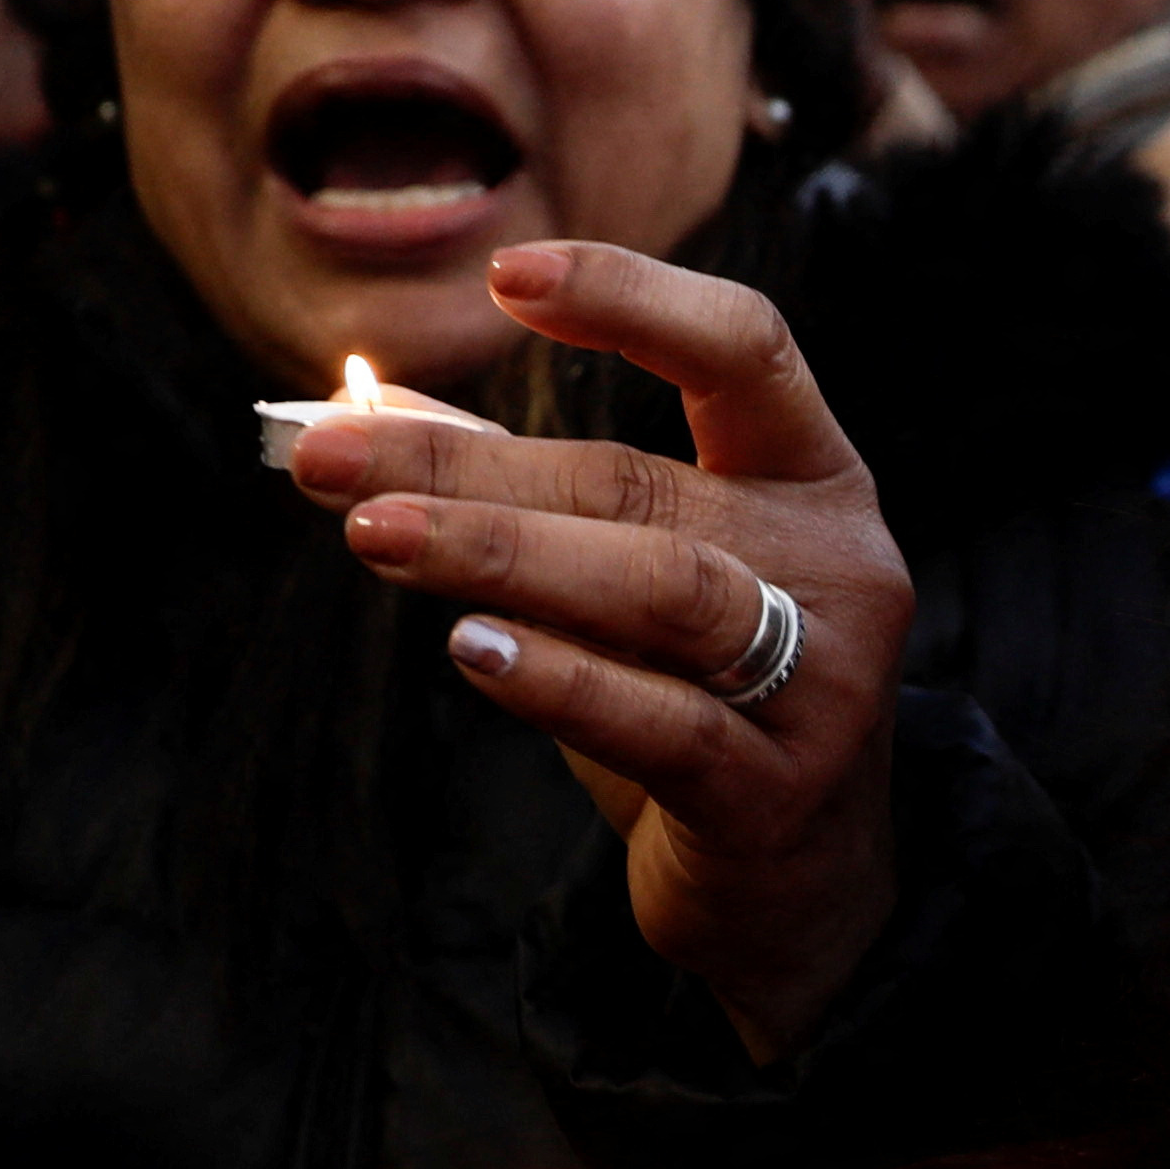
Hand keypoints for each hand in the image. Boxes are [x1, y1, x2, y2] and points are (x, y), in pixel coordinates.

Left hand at [297, 242, 926, 1063]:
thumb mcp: (630, 582)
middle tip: (328, 459)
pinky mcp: (778, 790)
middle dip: (470, 468)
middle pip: (642, 483)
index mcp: (817, 482)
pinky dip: (557, 678)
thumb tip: (369, 411)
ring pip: (658, 586)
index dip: (633, 297)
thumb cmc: (700, 703)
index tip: (505, 276)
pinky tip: (471, 649)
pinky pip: (659, 721)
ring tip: (373, 538)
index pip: (745, 349)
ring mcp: (824, 681)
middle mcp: (841, 567)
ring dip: (501, 554)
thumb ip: (530, 493)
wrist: (801, 892)